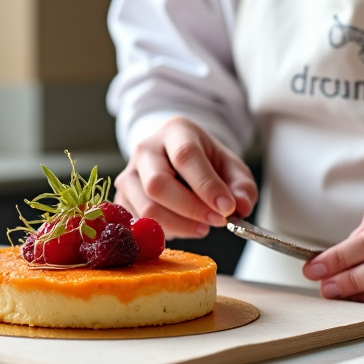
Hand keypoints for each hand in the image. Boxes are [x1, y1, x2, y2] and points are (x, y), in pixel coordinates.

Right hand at [114, 116, 257, 237]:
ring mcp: (129, 174)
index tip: (227, 208)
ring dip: (180, 226)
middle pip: (157, 184)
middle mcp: (145, 149)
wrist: (176, 159)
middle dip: (190, 210)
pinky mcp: (121, 198)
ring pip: (146, 208)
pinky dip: (166, 232)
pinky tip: (184, 227)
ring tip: (203, 227)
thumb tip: (241, 207)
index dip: (206, 185)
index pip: (185, 156)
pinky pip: (140, 223)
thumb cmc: (206, 163)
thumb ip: (242, 186)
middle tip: (217, 221)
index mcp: (175, 131)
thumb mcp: (231, 167)